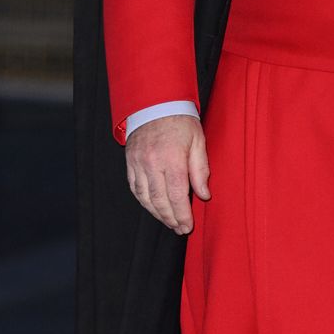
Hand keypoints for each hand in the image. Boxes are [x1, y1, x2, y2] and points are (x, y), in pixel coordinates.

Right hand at [125, 114, 208, 234]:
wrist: (155, 104)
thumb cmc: (180, 122)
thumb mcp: (198, 142)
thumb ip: (200, 170)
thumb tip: (203, 195)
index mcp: (172, 159)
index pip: (177, 196)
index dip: (182, 215)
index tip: (188, 226)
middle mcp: (152, 163)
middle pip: (160, 200)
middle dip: (170, 219)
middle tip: (180, 229)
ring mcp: (138, 163)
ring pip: (145, 197)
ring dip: (157, 213)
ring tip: (168, 222)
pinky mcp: (130, 163)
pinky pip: (135, 188)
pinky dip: (144, 201)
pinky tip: (153, 207)